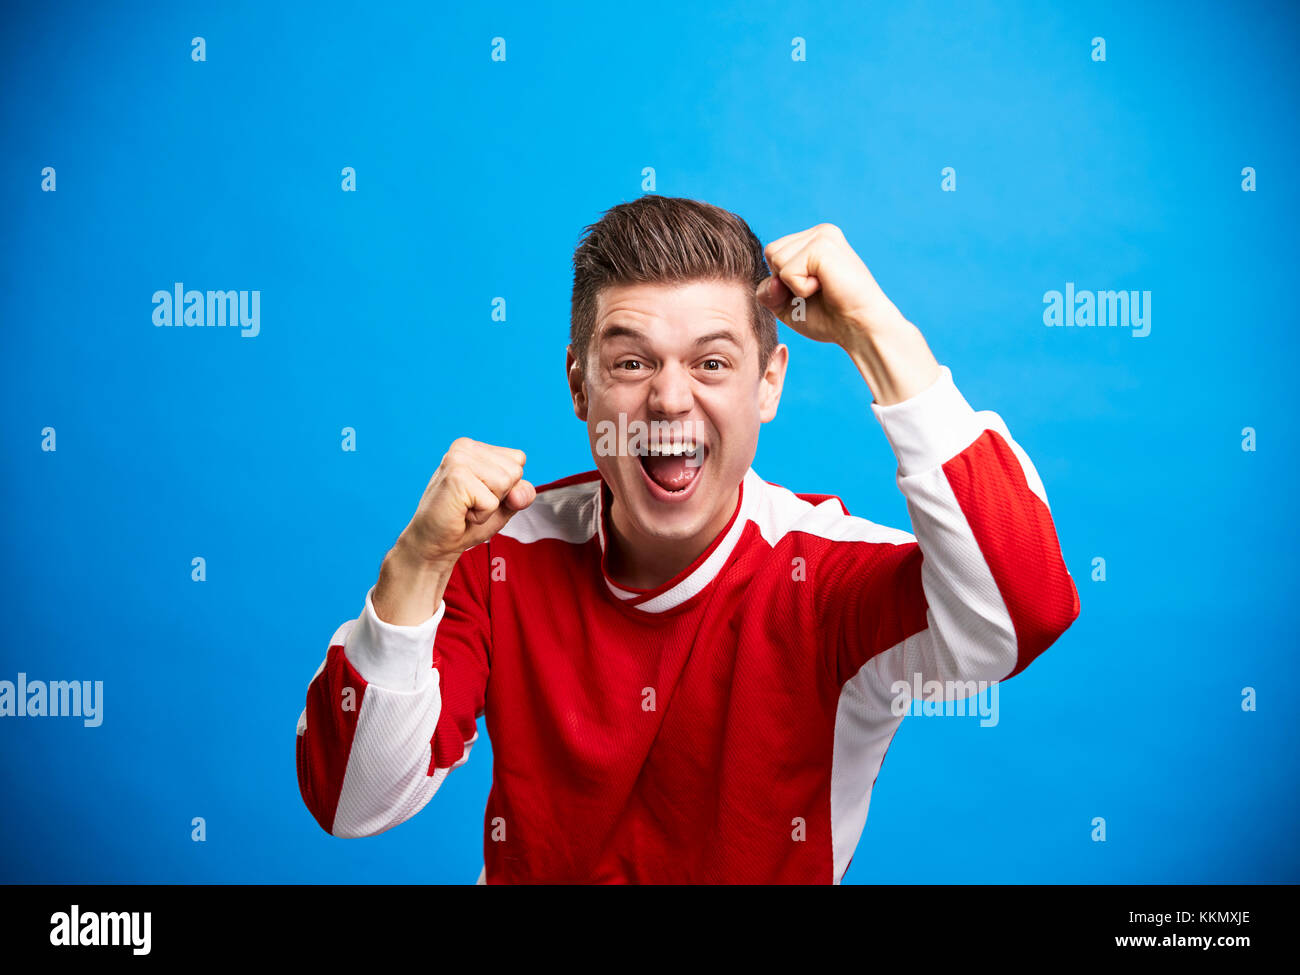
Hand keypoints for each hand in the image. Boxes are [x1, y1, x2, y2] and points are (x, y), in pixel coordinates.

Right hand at [399, 437, 534, 565]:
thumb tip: (518, 493)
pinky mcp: (456, 477)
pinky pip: (492, 501)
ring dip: (490, 505)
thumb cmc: (466, 522)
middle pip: (515, 470)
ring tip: (466, 507)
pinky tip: (461, 513)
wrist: (435, 543)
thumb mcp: (503, 504)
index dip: (508, 486)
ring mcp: (458, 459)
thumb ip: (521, 493)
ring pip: (506, 483)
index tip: (480, 494)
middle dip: (500, 495)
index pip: (518, 459)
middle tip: (471, 503)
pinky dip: (481, 515)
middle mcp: (464, 447)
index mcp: (474, 447)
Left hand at [756, 223, 907, 343]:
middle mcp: (819, 232)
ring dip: (793, 285)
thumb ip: (767, 290)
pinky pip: (787, 271)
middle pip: (771, 253)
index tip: (811, 292)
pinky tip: (825, 287)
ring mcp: (822, 235)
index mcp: (813, 240)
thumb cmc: (830, 319)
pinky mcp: (822, 245)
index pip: (772, 254)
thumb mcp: (787, 306)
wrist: (860, 328)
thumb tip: (772, 278)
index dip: (782, 282)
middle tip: (817, 292)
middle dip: (785, 282)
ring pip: (776, 259)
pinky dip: (800, 288)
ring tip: (822, 288)